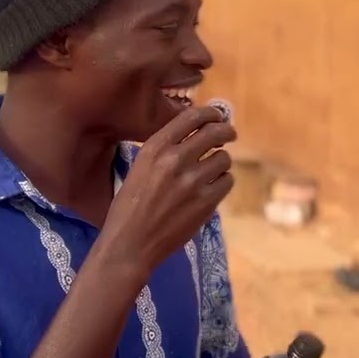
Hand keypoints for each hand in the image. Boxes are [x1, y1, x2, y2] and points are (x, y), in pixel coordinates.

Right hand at [97, 106, 236, 276]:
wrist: (130, 243)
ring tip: (213, 170)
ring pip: (224, 158)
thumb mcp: (140, 167)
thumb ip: (165, 149)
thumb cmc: (129, 206)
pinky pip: (227, 181)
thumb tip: (195, 133)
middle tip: (229, 135)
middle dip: (226, 131)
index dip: (210, 113)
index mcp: (155, 148)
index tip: (217, 116)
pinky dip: (223, 182)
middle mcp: (175, 159)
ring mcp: (193, 181)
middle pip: (215, 132)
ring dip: (221, 162)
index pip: (192, 117)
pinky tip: (212, 187)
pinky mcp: (206, 202)